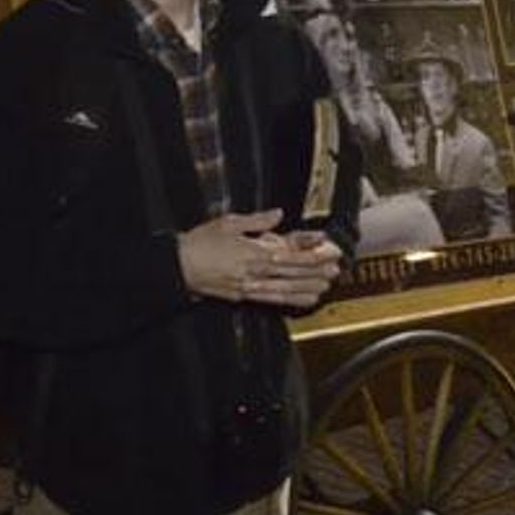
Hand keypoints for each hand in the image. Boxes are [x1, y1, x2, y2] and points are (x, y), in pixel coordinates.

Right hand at [178, 211, 341, 306]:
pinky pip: (273, 300)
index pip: (291, 252)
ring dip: (309, 287)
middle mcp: (256, 271)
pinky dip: (292, 300)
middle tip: (337, 268)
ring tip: (328, 286)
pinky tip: (307, 300)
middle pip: (294, 272)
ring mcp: (251, 286)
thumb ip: (257, 221)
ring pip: (287, 288)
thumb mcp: (228, 223)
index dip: (313, 251)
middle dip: (317, 271)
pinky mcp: (245, 296)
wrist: (177, 267)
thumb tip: (278, 214)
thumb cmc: (200, 242)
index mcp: (254, 251)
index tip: (330, 248)